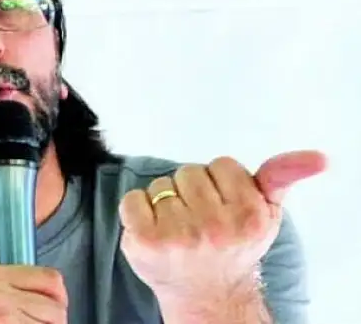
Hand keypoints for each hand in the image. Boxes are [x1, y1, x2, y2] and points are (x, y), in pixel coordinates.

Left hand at [118, 150, 325, 297]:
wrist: (207, 294)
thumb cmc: (234, 247)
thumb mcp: (266, 213)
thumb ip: (281, 177)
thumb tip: (319, 157)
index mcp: (248, 216)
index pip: (222, 165)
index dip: (219, 182)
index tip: (223, 205)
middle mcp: (214, 228)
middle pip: (188, 172)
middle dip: (191, 190)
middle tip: (199, 219)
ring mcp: (177, 236)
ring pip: (161, 184)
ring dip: (165, 201)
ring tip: (179, 228)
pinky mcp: (144, 241)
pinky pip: (132, 199)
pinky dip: (138, 209)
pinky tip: (154, 229)